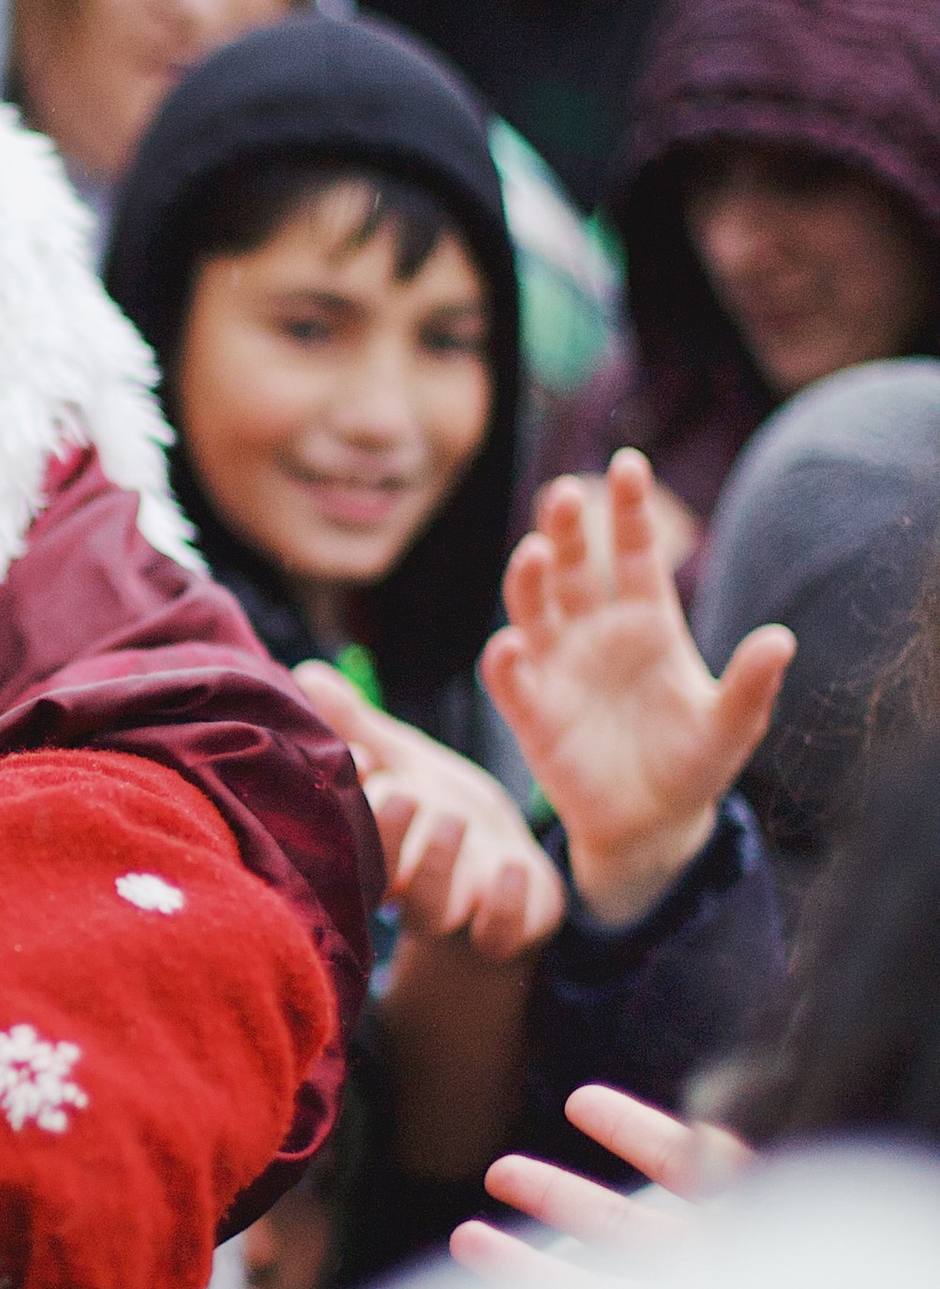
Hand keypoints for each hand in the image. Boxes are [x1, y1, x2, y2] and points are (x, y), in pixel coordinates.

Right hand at [294, 662, 564, 959]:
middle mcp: (406, 888)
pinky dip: (504, 906)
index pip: (349, 831)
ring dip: (437, 867)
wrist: (510, 875)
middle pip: (383, 876)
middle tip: (401, 793)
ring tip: (451, 820)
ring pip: (433, 910)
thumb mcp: (407, 764)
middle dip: (388, 836)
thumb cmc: (445, 813)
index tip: (358, 757)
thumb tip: (306, 672)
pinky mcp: (509, 930)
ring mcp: (457, 912)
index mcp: (373, 848)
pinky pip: (500, 934)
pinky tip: (511, 867)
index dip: (348, 803)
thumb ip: (360, 727)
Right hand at [449, 1078, 751, 1281]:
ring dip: (526, 1268)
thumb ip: (736, 1179)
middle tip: (500, 1174)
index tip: (579, 1104)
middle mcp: (721, 1275)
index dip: (633, 1132)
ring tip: (465, 1241)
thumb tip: (703, 1133)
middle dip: (558, 1197)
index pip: (688, 1166)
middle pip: (625, 1230)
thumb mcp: (785, 1208)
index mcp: (760, 1224)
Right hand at [484, 450, 792, 927]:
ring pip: (533, 609)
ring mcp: (559, 668)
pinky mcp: (533, 712)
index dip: (628, 511)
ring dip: (529, 579)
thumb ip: (752, 684)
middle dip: (565, 529)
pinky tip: (512, 645)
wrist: (651, 825)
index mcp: (647, 623)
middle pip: (574, 568)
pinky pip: (512, 678)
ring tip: (534, 555)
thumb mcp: (732, 725)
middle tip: (564, 494)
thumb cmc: (693, 766)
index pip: (633, 554)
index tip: (628, 463)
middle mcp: (596, 633)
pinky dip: (507, 660)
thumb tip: (781, 638)